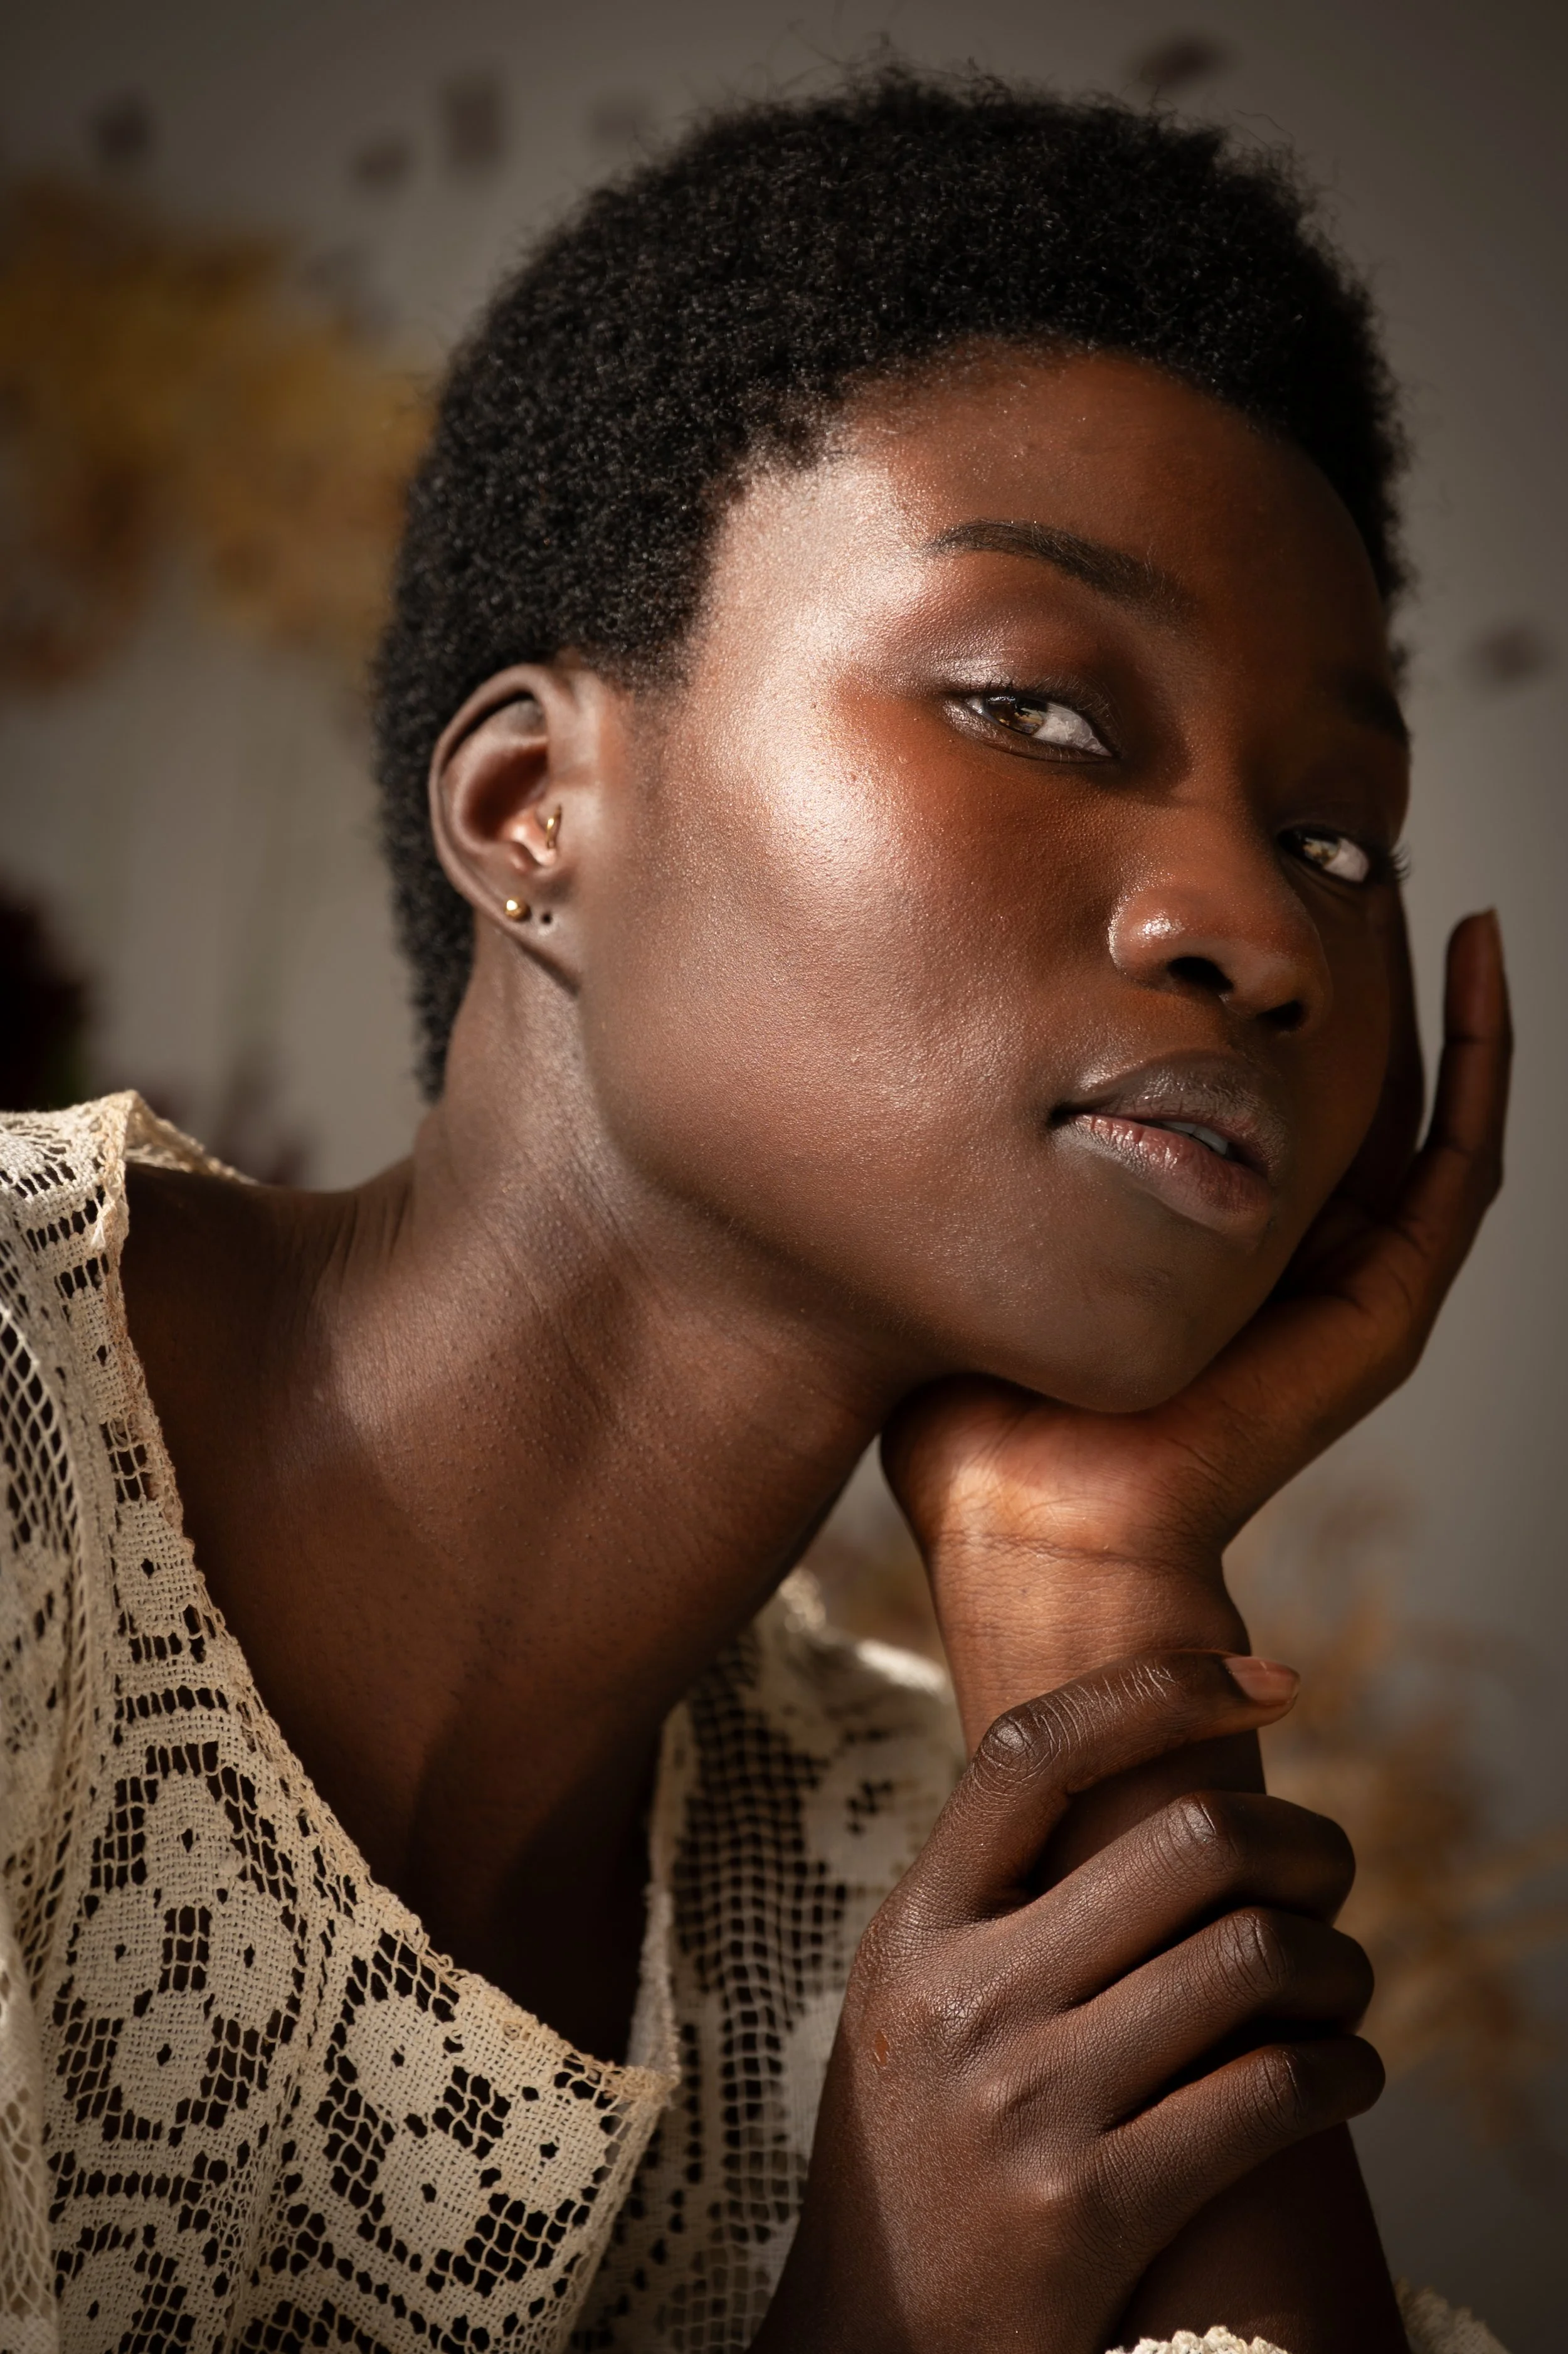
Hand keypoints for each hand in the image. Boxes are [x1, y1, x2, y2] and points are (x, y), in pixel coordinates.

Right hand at [756, 1652, 1379, 2353]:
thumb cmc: (917, 2152)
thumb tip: (1147, 1783)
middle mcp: (968, 1997)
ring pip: (1256, 1959)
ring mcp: (1030, 2103)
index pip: (1037, 1751)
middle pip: (1190, 1843)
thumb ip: (993, 1901)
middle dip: (1305, 1844)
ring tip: (1342, 1987)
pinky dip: (1345, 2073)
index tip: (1269, 1682)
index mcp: (918, 1926)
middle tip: (1330, 1875)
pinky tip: (1344, 2075)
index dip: (1161, 1689)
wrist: (873, 2340)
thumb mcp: (911, 1998)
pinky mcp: (1097, 2207)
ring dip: (1342, 1966)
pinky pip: (1274, 2097)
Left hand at [883, 913, 1509, 1740]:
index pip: (1254, 1092)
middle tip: (1329, 846)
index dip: (1258, 992)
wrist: (1028, 1523)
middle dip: (1348, 966)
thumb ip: (970, 1168)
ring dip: (1426, 986)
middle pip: (1344, 1081)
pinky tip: (1477, 951)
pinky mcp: (1384, 1306)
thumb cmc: (973, 1414)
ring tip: (1406, 868)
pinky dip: (1482, 1055)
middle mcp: (1281, 1255)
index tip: (1225, 892)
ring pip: (1418, 1100)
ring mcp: (1343, 1281)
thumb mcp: (972, 1248)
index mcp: (1197, 1241)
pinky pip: (1461, 1159)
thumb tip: (903, 1055)